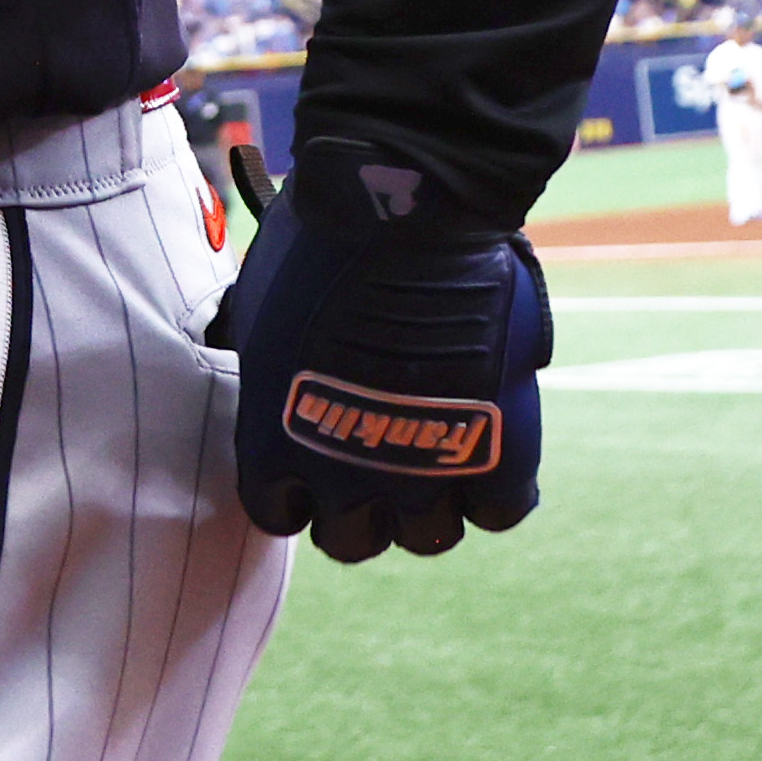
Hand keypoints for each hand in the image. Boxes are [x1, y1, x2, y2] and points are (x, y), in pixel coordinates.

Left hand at [207, 140, 550, 563]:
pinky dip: (496, 488)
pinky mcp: (496, 455)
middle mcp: (343, 478)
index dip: (297, 489)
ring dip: (429, 505)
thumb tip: (274, 365)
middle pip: (352, 541)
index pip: (278, 512)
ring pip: (427, 536)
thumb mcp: (262, 314)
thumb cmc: (316, 245)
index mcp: (272, 445)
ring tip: (438, 457)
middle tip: (378, 467)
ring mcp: (423, 475)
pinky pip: (499, 509)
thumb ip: (272, 364)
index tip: (312, 461)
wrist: (399, 219)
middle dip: (362, 510)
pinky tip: (490, 449)